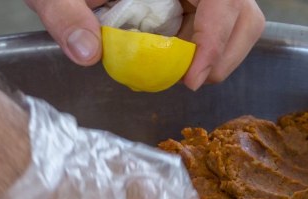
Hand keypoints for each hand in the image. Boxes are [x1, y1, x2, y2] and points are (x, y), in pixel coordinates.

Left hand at [25, 0, 264, 89]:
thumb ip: (66, 14)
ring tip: (183, 74)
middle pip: (242, 12)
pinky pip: (220, 25)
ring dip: (218, 54)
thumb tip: (86, 53)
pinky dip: (207, 49)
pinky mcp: (196, 1)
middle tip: (189, 82)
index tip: (192, 77)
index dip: (215, 39)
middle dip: (222, 53)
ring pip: (239, 20)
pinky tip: (177, 60)